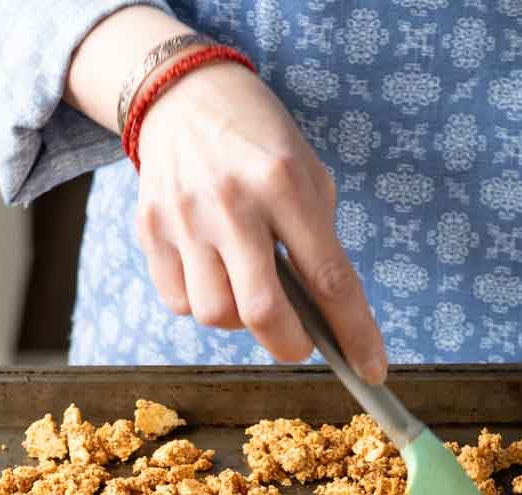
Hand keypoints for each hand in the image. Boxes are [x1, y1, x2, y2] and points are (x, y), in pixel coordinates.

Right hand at [132, 65, 386, 381]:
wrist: (184, 96)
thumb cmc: (259, 143)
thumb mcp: (305, 174)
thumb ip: (317, 240)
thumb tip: (325, 319)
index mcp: (283, 183)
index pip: (328, 277)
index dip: (354, 332)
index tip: (371, 371)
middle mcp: (231, 203)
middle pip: (261, 311)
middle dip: (289, 344)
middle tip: (300, 342)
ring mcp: (185, 218)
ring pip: (215, 315)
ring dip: (240, 319)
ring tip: (248, 286)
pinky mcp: (150, 230)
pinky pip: (179, 302)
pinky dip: (202, 302)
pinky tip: (212, 271)